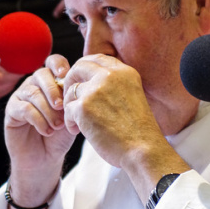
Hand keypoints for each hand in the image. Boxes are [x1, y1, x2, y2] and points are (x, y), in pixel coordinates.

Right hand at [4, 55, 74, 190]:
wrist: (45, 158)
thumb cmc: (60, 136)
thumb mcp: (71, 115)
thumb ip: (72, 99)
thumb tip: (77, 86)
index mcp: (51, 81)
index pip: (53, 61)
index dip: (59, 65)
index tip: (66, 76)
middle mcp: (35, 84)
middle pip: (41, 74)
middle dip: (53, 89)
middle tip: (62, 107)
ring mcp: (21, 96)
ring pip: (33, 93)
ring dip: (48, 110)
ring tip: (57, 126)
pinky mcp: (12, 110)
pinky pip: (24, 108)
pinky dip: (38, 120)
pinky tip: (47, 130)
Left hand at [61, 54, 169, 169]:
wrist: (142, 150)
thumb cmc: (138, 131)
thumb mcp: (132, 96)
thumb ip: (114, 85)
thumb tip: (89, 80)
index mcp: (125, 72)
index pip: (98, 58)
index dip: (85, 68)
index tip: (81, 81)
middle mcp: (110, 76)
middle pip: (79, 67)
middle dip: (71, 81)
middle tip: (71, 98)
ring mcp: (96, 90)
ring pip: (70, 91)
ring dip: (70, 106)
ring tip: (78, 122)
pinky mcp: (84, 107)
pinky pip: (67, 109)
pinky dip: (69, 121)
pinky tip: (77, 131)